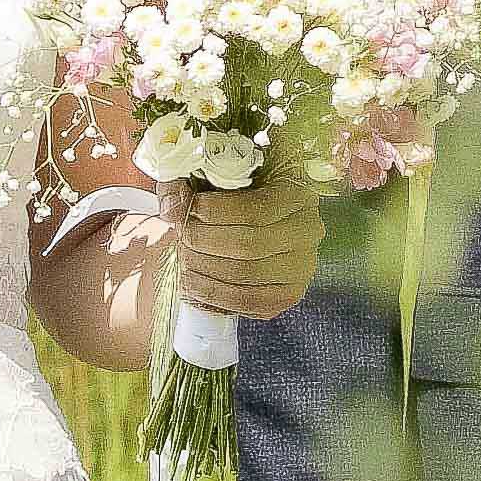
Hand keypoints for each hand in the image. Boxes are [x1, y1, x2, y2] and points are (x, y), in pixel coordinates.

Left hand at [172, 167, 320, 321]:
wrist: (250, 223)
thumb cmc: (233, 196)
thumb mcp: (211, 177)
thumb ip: (186, 184)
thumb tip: (172, 209)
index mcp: (297, 194)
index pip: (257, 210)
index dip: (215, 213)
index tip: (189, 209)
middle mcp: (308, 231)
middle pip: (249, 245)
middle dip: (204, 243)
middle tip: (181, 236)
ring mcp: (301, 267)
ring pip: (246, 275)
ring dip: (203, 270)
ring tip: (183, 258)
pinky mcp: (286, 295)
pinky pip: (247, 303)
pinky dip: (212, 295)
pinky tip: (192, 283)